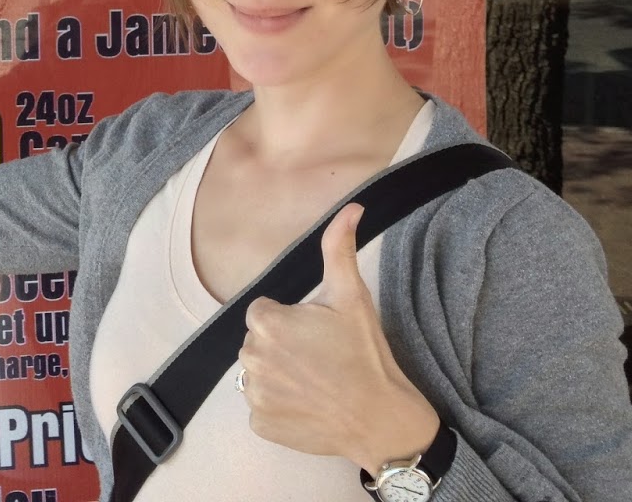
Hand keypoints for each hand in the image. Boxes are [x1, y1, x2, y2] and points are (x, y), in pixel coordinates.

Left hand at [237, 203, 439, 473]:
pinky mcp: (260, 425)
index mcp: (265, 322)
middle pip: (260, 342)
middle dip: (283, 346)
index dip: (291, 321)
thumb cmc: (365, 354)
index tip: (317, 334)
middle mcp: (250, 357)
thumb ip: (339, 247)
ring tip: (316, 382)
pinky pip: (262, 407)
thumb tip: (351, 207)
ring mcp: (253, 395)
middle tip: (320, 358)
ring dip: (280, 376)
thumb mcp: (352, 296)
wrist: (381, 419)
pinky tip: (308, 405)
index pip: (264, 312)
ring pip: (260, 374)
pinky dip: (280, 407)